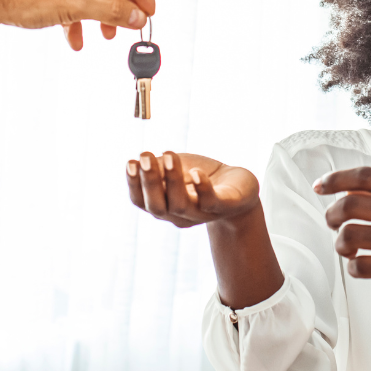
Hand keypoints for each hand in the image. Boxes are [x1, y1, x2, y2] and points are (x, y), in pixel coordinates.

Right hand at [127, 151, 259, 227]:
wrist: (240, 189)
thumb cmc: (202, 177)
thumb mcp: (177, 169)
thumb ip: (159, 167)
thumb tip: (139, 160)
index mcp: (164, 205)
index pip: (141, 201)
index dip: (133, 184)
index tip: (130, 162)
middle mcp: (179, 214)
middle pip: (157, 207)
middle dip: (149, 182)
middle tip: (144, 157)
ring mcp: (201, 213)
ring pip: (180, 205)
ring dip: (172, 180)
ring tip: (168, 156)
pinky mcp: (224, 206)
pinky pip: (211, 202)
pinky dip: (203, 189)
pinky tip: (197, 173)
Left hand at [314, 167, 370, 311]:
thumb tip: (362, 194)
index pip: (365, 176)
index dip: (335, 179)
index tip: (320, 186)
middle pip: (349, 204)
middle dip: (332, 214)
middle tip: (334, 222)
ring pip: (349, 236)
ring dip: (341, 243)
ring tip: (349, 248)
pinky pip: (361, 267)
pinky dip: (355, 268)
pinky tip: (364, 267)